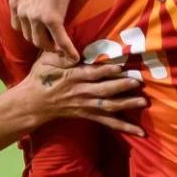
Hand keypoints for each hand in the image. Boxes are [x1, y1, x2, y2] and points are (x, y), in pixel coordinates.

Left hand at [3, 0, 78, 59]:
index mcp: (14, 3)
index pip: (18, 26)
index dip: (29, 32)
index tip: (39, 32)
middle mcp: (23, 13)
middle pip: (30, 36)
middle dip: (41, 41)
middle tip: (53, 42)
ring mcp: (37, 18)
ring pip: (43, 42)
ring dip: (53, 48)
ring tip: (63, 50)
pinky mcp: (52, 19)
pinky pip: (60, 40)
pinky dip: (67, 51)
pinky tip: (74, 56)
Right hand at [22, 51, 146, 136]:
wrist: (33, 103)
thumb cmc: (41, 77)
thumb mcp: (46, 60)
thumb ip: (60, 53)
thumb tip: (71, 44)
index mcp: (72, 77)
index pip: (91, 74)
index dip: (105, 71)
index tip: (119, 67)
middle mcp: (81, 93)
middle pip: (104, 91)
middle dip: (121, 86)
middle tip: (138, 82)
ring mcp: (86, 106)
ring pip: (109, 107)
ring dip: (127, 104)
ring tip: (143, 102)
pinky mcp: (89, 115)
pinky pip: (108, 122)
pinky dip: (124, 127)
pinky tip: (140, 132)